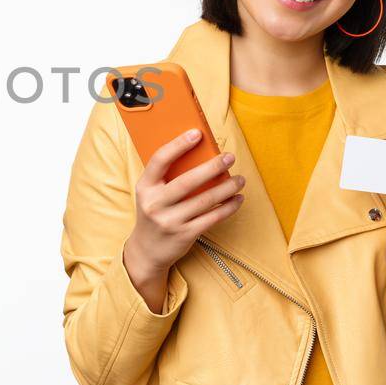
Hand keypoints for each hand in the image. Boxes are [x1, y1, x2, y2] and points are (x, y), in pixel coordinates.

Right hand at [124, 129, 243, 290]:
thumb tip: (201, 154)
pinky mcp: (185, 235)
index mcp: (145, 187)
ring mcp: (170, 221)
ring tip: (240, 179)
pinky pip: (212, 218)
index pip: (160, 160)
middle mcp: (155, 204)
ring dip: (227, 188)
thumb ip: (167, 177)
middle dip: (212, 167)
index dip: (178, 145)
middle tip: (229, 157)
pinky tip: (237, 199)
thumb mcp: (151, 194)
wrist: (147, 250)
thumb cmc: (154, 213)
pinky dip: (228, 208)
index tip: (197, 134)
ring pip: (205, 200)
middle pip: (188, 181)